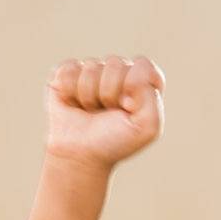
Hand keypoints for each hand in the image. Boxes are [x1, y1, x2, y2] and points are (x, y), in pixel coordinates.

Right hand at [46, 56, 164, 170]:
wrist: (78, 155)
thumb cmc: (113, 142)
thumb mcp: (146, 128)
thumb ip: (152, 98)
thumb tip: (132, 73)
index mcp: (142, 82)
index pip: (142, 65)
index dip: (133, 86)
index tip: (128, 109)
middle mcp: (118, 73)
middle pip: (115, 64)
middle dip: (109, 93)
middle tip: (106, 113)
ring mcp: (93, 72)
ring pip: (91, 66)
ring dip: (88, 95)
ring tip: (90, 111)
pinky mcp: (68, 73)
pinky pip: (69, 68)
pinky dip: (69, 90)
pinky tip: (73, 104)